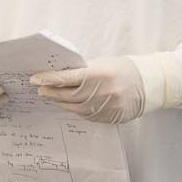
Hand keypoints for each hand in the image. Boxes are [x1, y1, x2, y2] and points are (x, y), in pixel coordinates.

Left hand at [31, 56, 146, 123]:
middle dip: (52, 93)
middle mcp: (103, 92)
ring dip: (61, 103)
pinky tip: (70, 105)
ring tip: (52, 97)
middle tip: (41, 90)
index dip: (49, 79)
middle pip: (69, 96)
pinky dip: (76, 110)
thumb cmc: (121, 69)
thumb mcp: (101, 63)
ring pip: (76, 109)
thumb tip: (58, 76)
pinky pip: (87, 116)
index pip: (67, 78)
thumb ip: (81, 71)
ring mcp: (107, 107)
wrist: (146, 84)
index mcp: (99, 74)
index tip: (35, 79)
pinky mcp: (110, 118)